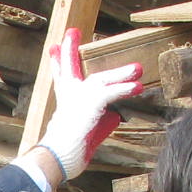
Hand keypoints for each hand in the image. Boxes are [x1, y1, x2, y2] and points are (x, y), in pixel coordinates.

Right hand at [35, 30, 149, 182]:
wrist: (54, 158)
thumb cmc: (65, 154)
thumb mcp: (85, 135)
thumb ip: (100, 122)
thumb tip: (114, 116)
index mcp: (64, 105)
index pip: (60, 80)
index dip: (58, 65)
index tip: (53, 51)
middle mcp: (67, 98)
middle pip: (69, 67)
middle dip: (69, 50)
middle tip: (71, 33)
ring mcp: (77, 99)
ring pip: (100, 79)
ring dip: (121, 73)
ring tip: (138, 68)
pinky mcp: (89, 104)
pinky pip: (111, 92)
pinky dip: (125, 88)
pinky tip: (138, 87)